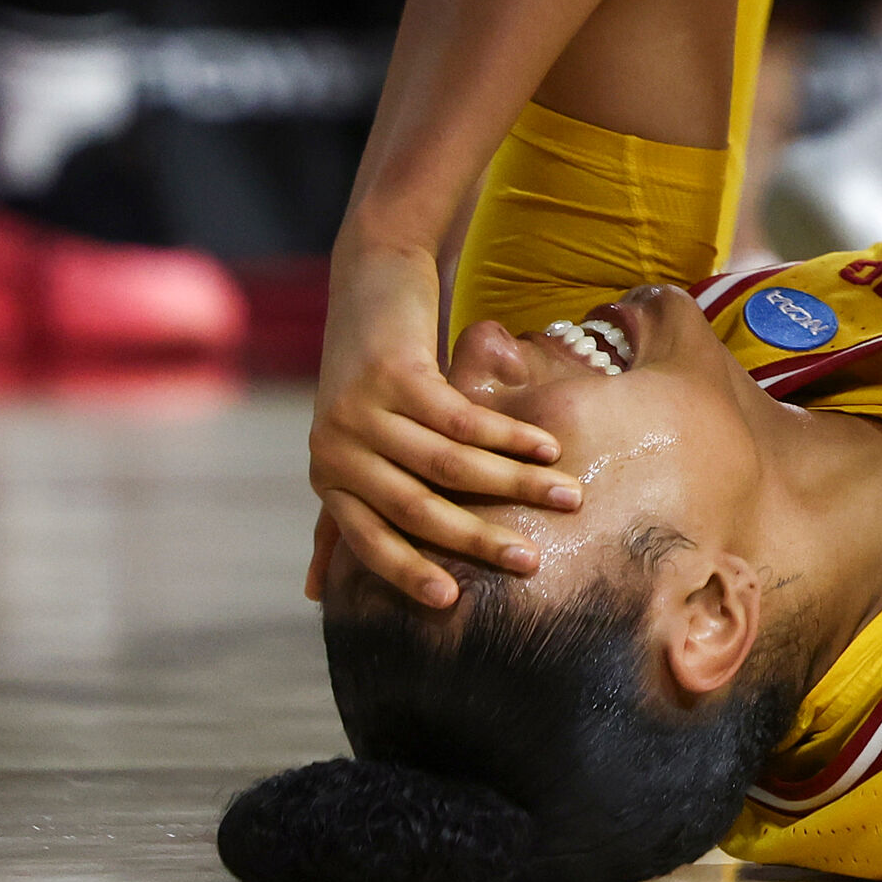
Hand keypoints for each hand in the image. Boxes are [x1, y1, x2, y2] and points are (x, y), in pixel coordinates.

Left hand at [305, 240, 580, 607]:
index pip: (368, 540)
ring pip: (451, 464)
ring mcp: (363, 410)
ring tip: (568, 498)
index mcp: (328, 475)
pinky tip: (551, 447)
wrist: (372, 280)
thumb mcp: (355, 444)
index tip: (453, 600)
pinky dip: (513, 436)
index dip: (408, 571)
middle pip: (416, 509)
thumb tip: (313, 591)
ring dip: (516, 484)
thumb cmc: (376, 375)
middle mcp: (336, 447)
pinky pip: (465, 419)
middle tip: (532, 563)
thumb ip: (344, 507)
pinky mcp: (396, 374)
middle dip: (479, 539)